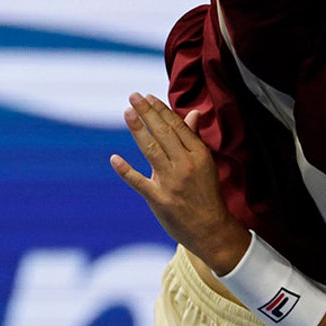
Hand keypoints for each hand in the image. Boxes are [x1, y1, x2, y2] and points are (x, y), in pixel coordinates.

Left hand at [110, 93, 248, 273]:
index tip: (148, 96)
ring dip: (138, 130)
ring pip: (151, 150)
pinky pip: (139, 182)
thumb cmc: (207, 194)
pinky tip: (114, 158)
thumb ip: (194, 138)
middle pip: (163, 133)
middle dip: (147, 112)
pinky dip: (126, 171)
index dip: (161, 110)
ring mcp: (171, 182)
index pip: (177, 126)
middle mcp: (185, 165)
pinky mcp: (159, 199)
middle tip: (133, 96)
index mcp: (198, 155)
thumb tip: (192, 113)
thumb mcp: (206, 163)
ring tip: (127, 112)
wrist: (211, 229)